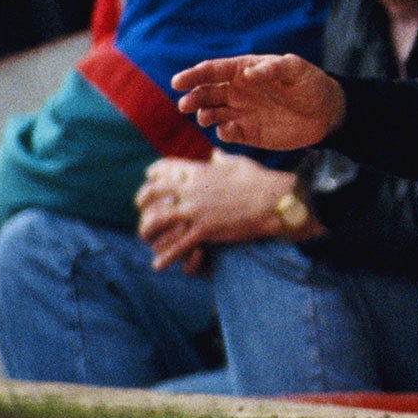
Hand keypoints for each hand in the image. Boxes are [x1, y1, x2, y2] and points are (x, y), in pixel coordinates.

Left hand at [135, 153, 309, 270]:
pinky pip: (178, 246)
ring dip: (148, 229)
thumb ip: (222, 159)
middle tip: (142, 206)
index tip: (150, 176)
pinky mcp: (205, 230)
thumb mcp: (239, 163)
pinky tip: (158, 265)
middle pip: (153, 192)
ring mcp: (197, 210)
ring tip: (146, 236)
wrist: (275, 201)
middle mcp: (192, 189)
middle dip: (143, 199)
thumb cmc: (261, 180)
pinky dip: (166, 257)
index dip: (154, 172)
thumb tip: (215, 153)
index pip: (165, 168)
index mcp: (200, 171)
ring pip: (158, 219)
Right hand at [174, 54, 344, 149]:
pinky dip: (224, 132)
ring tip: (206, 116)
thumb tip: (247, 73)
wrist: (327, 113)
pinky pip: (228, 133)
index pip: (214, 70)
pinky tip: (230, 130)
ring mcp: (241, 112)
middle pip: (206, 92)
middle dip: (193, 97)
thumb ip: (274, 68)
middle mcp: (238, 90)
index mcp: (245, 70)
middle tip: (186, 105)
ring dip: (204, 115)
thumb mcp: (297, 69)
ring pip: (212, 113)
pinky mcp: (248, 132)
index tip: (179, 81)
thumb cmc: (311, 84)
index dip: (195, 75)